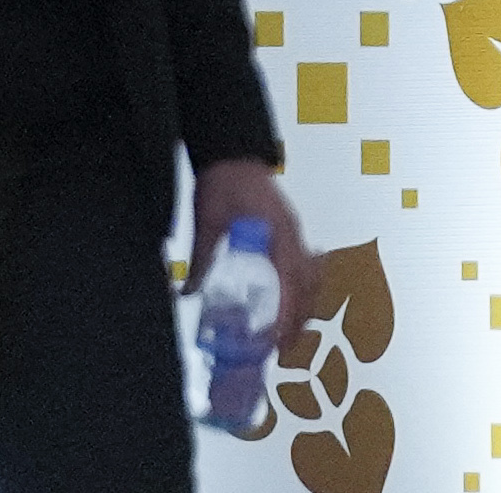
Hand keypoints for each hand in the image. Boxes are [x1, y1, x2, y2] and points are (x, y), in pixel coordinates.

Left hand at [192, 156, 318, 352]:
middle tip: (279, 350)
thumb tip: (187, 293)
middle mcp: (294, 237)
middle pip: (308, 287)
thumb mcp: (207, 220)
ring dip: (304, 308)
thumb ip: (201, 258)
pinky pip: (306, 268)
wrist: (232, 150)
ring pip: (312, 279)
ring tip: (286, 335)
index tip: (275, 341)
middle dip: (299, 320)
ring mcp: (296, 234)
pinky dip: (302, 290)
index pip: (290, 282)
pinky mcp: (291, 232)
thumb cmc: (222, 183)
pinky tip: (289, 304)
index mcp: (277, 234)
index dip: (286, 314)